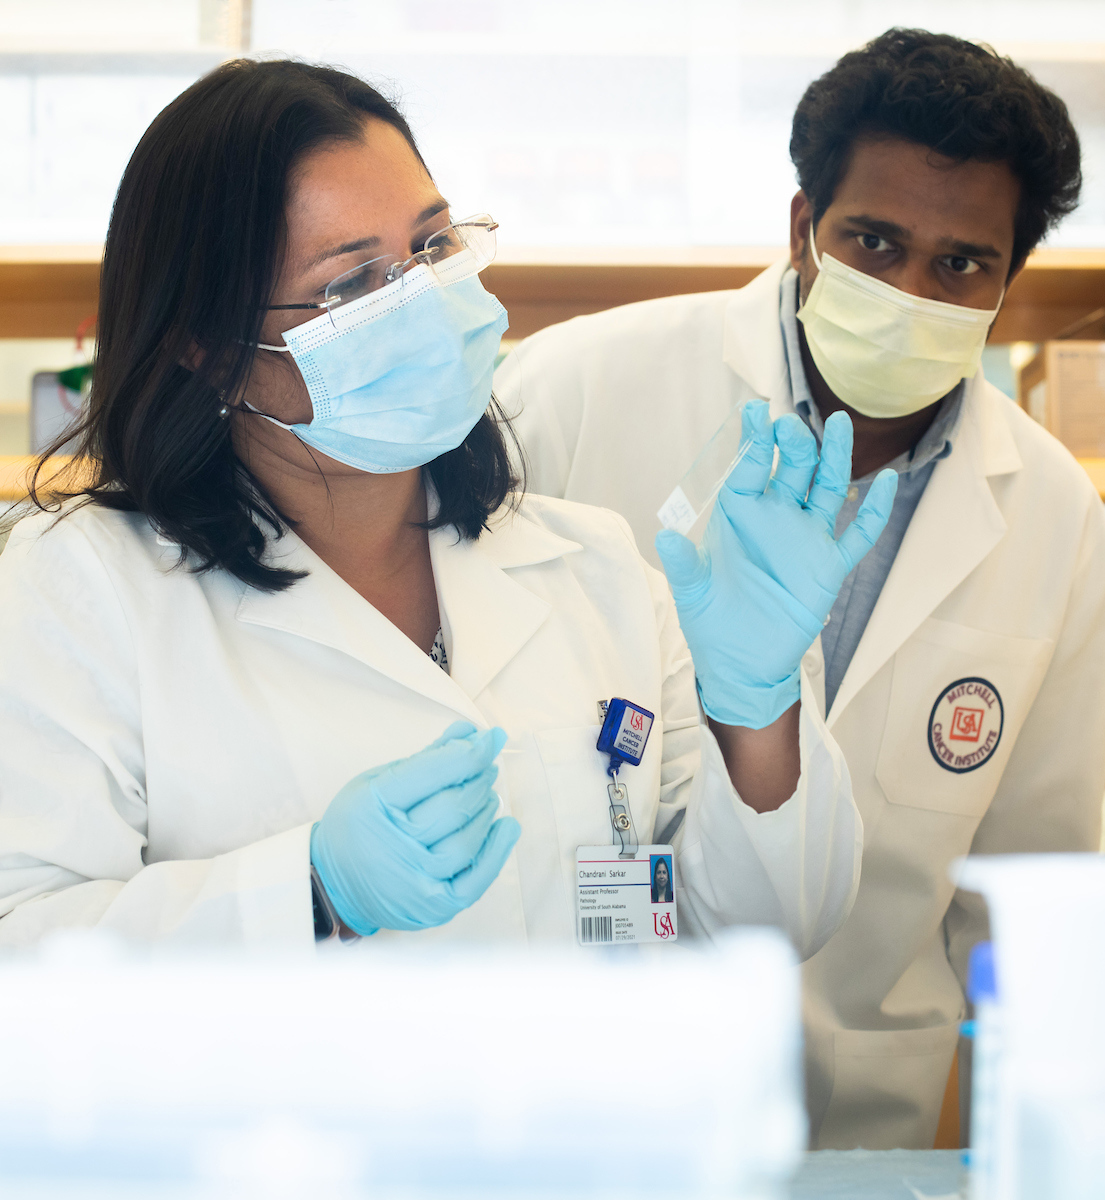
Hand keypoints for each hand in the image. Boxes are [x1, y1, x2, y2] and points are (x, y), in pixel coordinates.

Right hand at [310, 721, 520, 935]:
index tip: (487, 739)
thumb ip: (426, 758)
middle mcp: (392, 847)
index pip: (430, 773)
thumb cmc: (360, 825)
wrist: (334, 884)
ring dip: (485, 811)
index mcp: (372, 806)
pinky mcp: (433, 907)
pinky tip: (506, 827)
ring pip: (466, 840)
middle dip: (478, 779)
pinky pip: (476, 881)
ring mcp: (414, 882)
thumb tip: (469, 732)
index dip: (467, 754)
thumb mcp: (378, 782)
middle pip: (452, 807)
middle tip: (486, 765)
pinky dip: (497, 852)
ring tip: (487, 794)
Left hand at [655, 399, 896, 728]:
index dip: (753, 442)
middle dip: (792, 444)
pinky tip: (888, 482)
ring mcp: (805, 538)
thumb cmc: (712, 622)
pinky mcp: (829, 565)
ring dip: (835, 458)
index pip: (748, 469)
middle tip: (789, 426)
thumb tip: (666, 537)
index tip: (754, 413)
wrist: (741, 663)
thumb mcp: (692, 592)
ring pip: (828, 488)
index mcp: (739, 515)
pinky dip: (875, 510)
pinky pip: (858, 535)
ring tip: (839, 425)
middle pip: (791, 469)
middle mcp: (775, 517)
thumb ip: (683, 564)